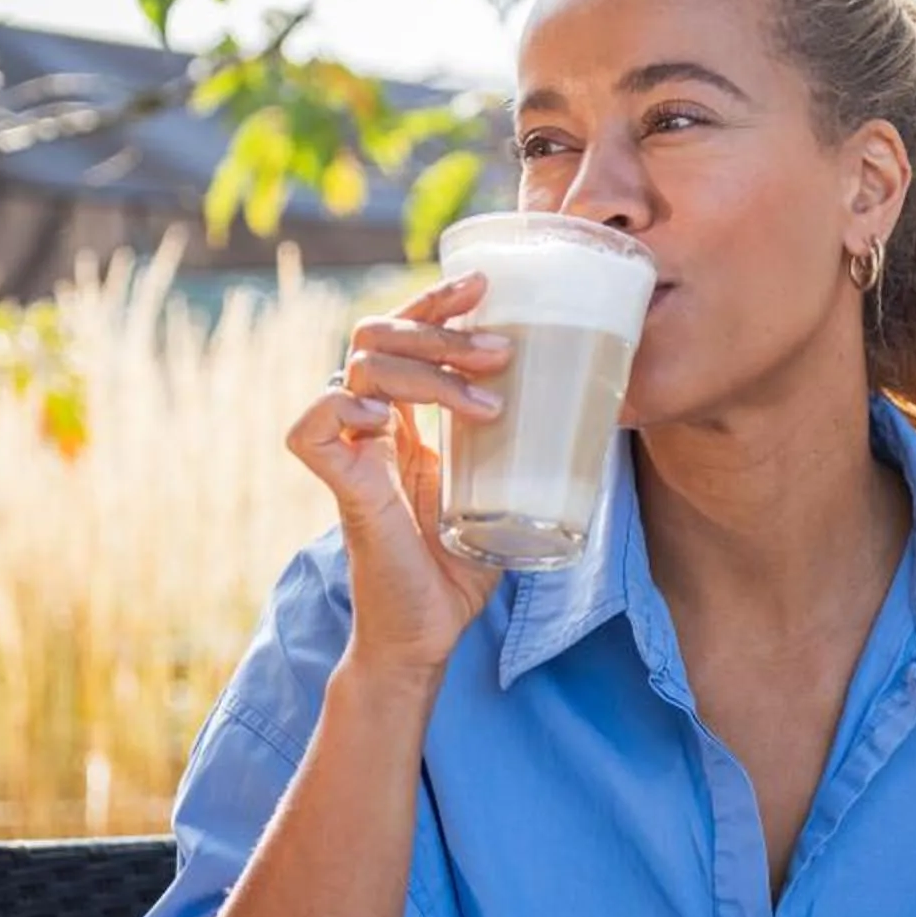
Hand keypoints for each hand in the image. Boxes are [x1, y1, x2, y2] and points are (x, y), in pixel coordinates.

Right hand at [290, 273, 511, 673]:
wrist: (433, 631)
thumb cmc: (465, 562)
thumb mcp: (507, 486)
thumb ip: (532, 445)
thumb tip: (604, 404)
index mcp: (407, 417)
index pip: (404, 334)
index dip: (436, 302)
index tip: (485, 285)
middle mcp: (373, 424)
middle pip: (379, 335)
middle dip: (440, 329)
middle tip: (500, 348)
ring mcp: (354, 452)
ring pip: (359, 368)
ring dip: (427, 372)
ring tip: (486, 402)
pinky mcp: (341, 489)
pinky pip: (311, 427)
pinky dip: (342, 408)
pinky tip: (385, 419)